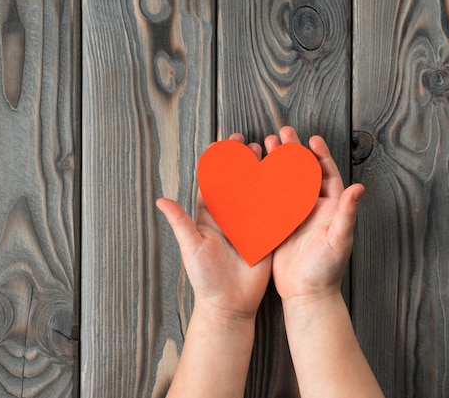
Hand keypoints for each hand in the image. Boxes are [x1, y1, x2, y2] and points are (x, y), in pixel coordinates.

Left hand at [156, 133, 271, 322]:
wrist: (229, 304)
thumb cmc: (206, 278)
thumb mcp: (191, 247)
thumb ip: (180, 222)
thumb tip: (160, 199)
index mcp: (211, 217)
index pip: (216, 182)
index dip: (222, 162)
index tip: (228, 143)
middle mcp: (231, 218)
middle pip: (240, 183)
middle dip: (246, 163)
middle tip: (254, 145)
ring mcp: (250, 226)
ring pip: (258, 194)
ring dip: (264, 175)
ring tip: (272, 157)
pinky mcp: (266, 237)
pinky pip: (273, 214)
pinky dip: (280, 198)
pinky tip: (288, 183)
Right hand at [266, 126, 363, 302]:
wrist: (307, 295)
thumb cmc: (327, 270)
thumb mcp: (339, 240)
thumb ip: (347, 214)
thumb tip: (359, 188)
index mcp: (331, 209)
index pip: (327, 175)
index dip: (320, 156)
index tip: (312, 140)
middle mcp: (313, 209)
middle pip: (303, 173)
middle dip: (293, 152)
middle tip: (283, 133)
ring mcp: (294, 216)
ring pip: (284, 183)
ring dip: (277, 163)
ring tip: (265, 144)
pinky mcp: (278, 226)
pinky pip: (270, 200)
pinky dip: (262, 185)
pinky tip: (252, 172)